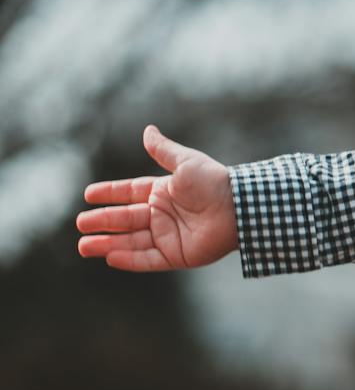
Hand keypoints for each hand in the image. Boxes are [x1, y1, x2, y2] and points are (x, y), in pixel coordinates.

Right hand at [75, 125, 236, 271]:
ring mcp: (169, 236)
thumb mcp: (185, 162)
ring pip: (131, 241)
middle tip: (80, 223)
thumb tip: (148, 129)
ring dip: (108, 244)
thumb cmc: (214, 182)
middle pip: (125, 219)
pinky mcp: (178, 256)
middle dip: (102, 222)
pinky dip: (129, 259)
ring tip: (83, 246)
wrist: (240, 207)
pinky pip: (148, 259)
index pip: (129, 192)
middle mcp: (163, 214)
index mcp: (163, 192)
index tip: (89, 194)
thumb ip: (163, 150)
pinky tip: (109, 257)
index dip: (109, 193)